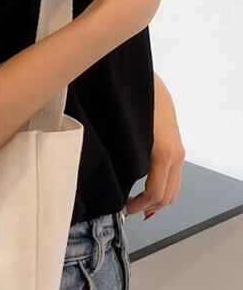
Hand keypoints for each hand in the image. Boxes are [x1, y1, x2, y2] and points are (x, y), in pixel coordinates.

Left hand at [125, 73, 184, 219]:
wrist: (144, 78)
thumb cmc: (130, 101)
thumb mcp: (123, 131)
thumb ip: (122, 156)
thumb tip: (110, 181)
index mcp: (162, 152)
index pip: (156, 192)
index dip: (138, 206)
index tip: (121, 210)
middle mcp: (176, 153)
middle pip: (168, 196)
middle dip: (148, 208)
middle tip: (125, 211)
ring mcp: (178, 151)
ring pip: (174, 189)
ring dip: (157, 201)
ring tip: (134, 205)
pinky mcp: (176, 146)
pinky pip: (173, 176)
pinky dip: (162, 188)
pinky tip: (144, 191)